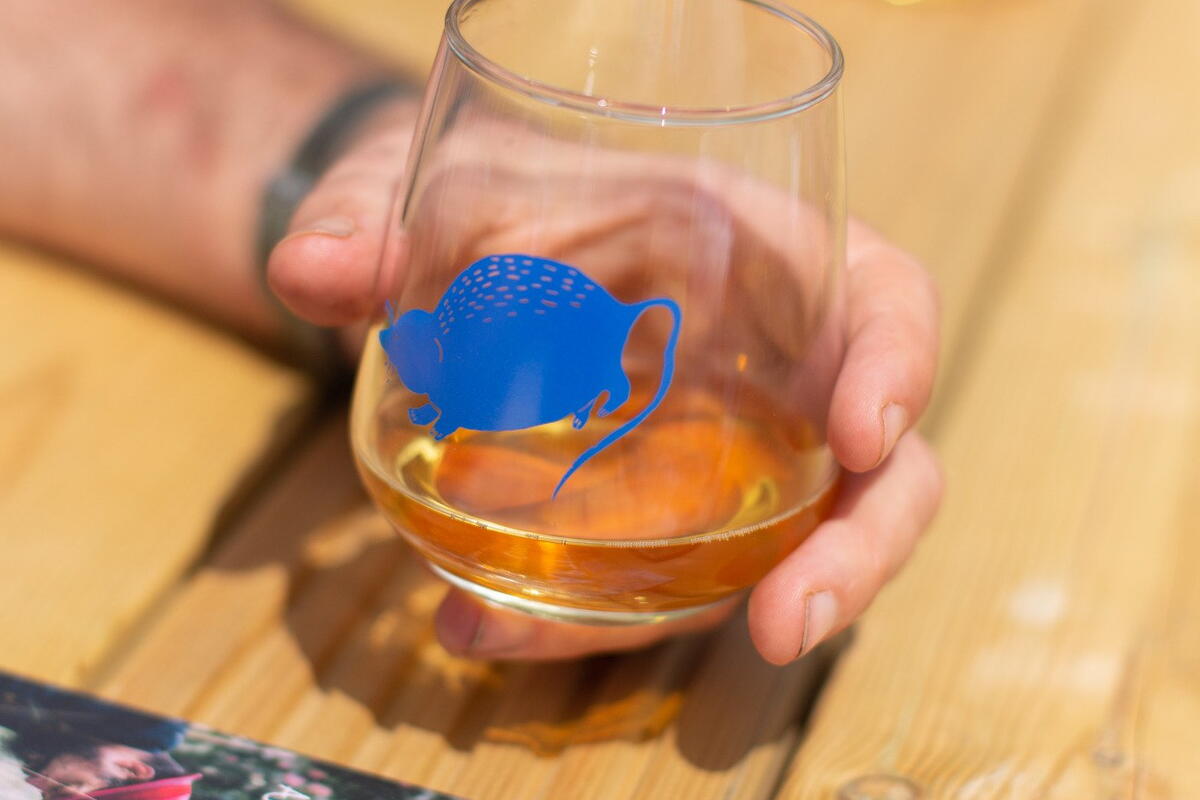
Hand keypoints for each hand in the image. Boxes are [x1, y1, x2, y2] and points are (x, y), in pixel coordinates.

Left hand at [269, 110, 942, 664]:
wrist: (478, 249)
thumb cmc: (503, 194)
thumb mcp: (443, 187)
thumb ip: (378, 215)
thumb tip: (309, 269)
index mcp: (765, 257)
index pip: (883, 301)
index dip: (899, 364)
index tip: (866, 430)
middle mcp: (768, 369)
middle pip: (872, 472)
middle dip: (852, 555)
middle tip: (781, 624)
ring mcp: (725, 453)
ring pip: (763, 554)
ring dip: (676, 618)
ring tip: (523, 638)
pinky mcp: (664, 511)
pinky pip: (660, 581)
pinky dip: (584, 622)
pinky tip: (482, 624)